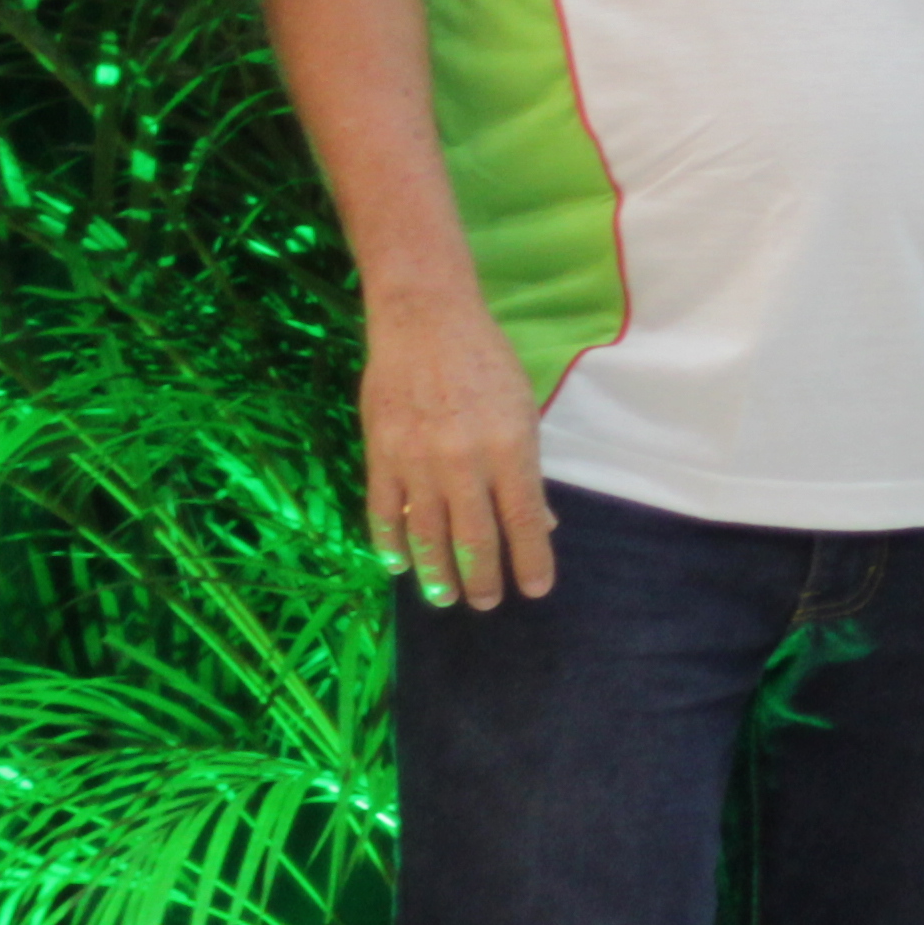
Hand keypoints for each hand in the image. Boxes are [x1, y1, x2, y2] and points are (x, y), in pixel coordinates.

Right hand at [361, 282, 554, 607]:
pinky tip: (397, 564)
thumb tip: (542, 522)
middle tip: (485, 604)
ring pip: (427, 534)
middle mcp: (465, 461)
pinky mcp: (380, 455)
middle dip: (483, 578)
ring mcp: (418, 461)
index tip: (536, 590)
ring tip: (446, 597)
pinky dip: (389, 543)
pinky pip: (383, 512)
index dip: (531, 560)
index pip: (525, 519)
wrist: (425, 320)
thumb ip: (527, 469)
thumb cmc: (485, 361)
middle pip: (476, 537)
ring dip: (436, 572)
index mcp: (511, 448)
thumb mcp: (523, 409)